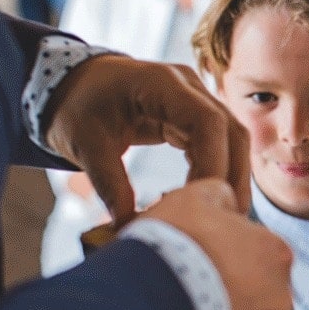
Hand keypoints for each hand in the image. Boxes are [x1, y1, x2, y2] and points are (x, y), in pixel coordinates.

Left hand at [44, 55, 251, 224]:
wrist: (75, 84)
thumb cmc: (77, 106)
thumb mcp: (85, 144)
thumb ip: (109, 184)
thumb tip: (129, 226)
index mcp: (161, 83)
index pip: (208, 122)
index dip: (215, 163)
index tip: (204, 201)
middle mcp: (188, 87)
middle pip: (232, 132)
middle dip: (232, 177)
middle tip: (225, 218)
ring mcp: (196, 100)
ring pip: (233, 140)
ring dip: (232, 177)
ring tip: (223, 214)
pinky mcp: (195, 116)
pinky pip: (220, 144)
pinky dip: (218, 171)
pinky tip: (207, 198)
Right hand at [141, 179, 291, 309]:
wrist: (149, 303)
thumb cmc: (174, 244)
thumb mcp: (194, 197)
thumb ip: (219, 194)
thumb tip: (226, 199)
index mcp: (277, 254)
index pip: (258, 248)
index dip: (226, 247)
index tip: (199, 250)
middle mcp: (280, 298)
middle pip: (254, 287)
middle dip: (228, 284)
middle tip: (189, 280)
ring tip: (182, 308)